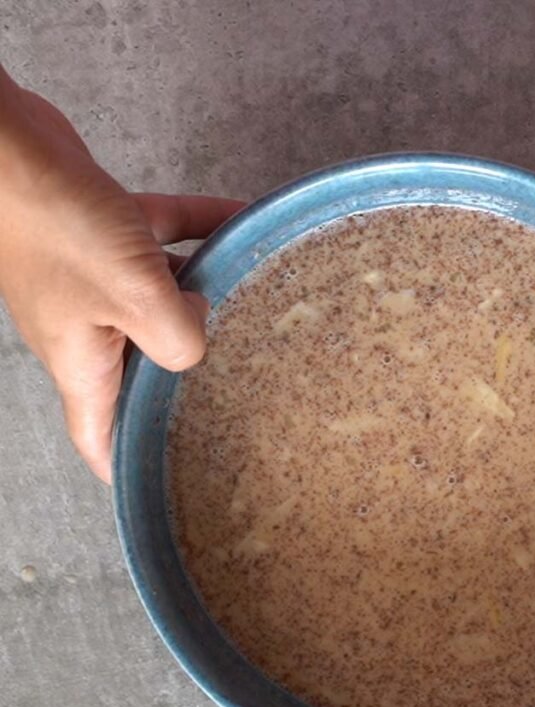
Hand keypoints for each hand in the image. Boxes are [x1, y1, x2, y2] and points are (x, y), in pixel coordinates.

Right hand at [0, 74, 242, 480]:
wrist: (5, 140)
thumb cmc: (55, 225)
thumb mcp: (135, 297)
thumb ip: (180, 337)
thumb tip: (202, 326)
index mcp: (83, 364)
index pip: (98, 438)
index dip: (125, 467)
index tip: (163, 484)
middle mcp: (86, 329)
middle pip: (141, 371)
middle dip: (184, 380)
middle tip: (241, 390)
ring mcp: (91, 279)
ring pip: (156, 301)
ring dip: (200, 298)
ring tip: (256, 305)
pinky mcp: (100, 229)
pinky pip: (161, 238)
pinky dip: (199, 231)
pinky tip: (242, 219)